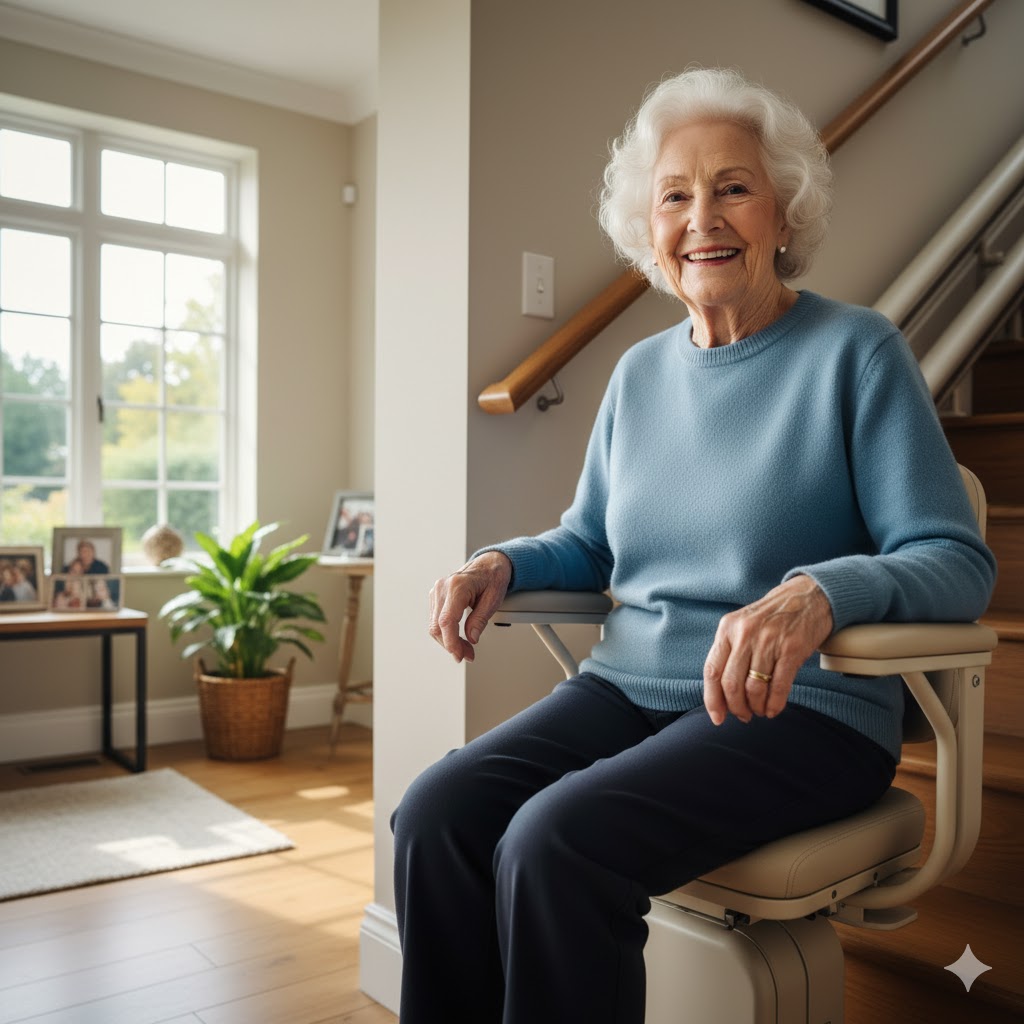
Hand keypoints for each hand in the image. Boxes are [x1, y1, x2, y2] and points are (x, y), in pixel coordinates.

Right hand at [428, 551, 512, 662]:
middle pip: (437, 626)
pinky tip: (458, 638)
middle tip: (468, 655)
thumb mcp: (493, 600)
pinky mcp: (436, 596)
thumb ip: (480, 620)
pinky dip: (445, 632)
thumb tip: (471, 639)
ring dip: (448, 641)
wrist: (489, 564)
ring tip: (465, 648)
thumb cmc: (493, 578)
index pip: (447, 621)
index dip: (451, 642)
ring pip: (434, 625)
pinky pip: (435, 620)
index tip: (460, 655)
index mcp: (457, 586)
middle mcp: (443, 587)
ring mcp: (437, 591)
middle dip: (451, 645)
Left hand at [703, 575, 832, 725]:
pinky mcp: (791, 648)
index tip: (717, 717)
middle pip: (731, 683)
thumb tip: (720, 695)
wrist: (807, 596)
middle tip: (744, 716)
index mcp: (727, 628)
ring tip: (760, 711)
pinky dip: (775, 703)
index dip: (712, 699)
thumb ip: (730, 653)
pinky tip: (774, 709)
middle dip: (736, 707)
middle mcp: (745, 633)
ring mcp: (768, 640)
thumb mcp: (742, 625)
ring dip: (756, 707)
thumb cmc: (771, 617)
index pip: (712, 670)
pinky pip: (778, 686)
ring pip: (754, 687)